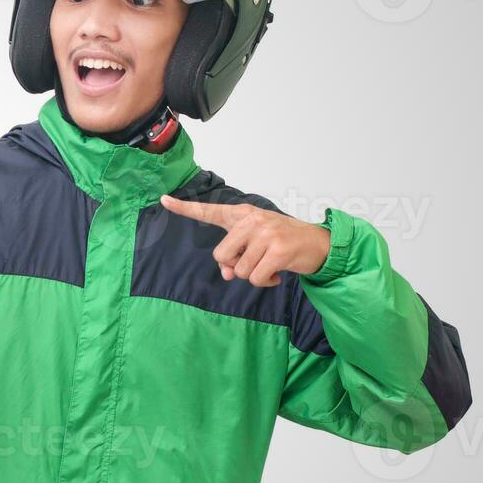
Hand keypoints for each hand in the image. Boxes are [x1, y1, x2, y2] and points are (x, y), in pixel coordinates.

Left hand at [159, 196, 329, 287]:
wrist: (318, 244)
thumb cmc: (283, 244)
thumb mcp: (256, 247)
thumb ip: (236, 257)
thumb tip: (228, 274)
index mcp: (243, 214)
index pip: (209, 211)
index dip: (185, 209)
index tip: (163, 200)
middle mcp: (252, 220)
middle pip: (222, 256)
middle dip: (236, 266)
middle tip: (256, 261)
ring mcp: (266, 233)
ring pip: (240, 270)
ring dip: (254, 275)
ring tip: (270, 265)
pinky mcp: (278, 250)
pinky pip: (256, 278)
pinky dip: (266, 282)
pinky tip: (277, 274)